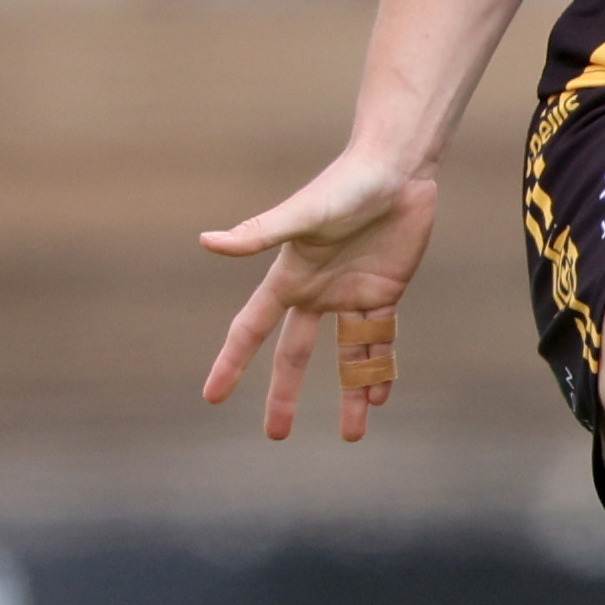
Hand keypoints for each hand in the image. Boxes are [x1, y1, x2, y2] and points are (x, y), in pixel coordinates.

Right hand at [191, 146, 440, 445]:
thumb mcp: (301, 215)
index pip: (251, 329)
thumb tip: (206, 241)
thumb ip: (258, 232)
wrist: (397, 169)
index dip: (231, 363)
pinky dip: (381, 369)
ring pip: (347, 357)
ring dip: (350, 393)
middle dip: (283, 393)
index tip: (212, 397)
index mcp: (289, 278)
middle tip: (275, 435)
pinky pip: (381, 340)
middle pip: (294, 354)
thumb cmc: (345, 186)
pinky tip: (381, 396)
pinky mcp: (385, 293)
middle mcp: (317, 292)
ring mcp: (352, 295)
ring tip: (353, 435)